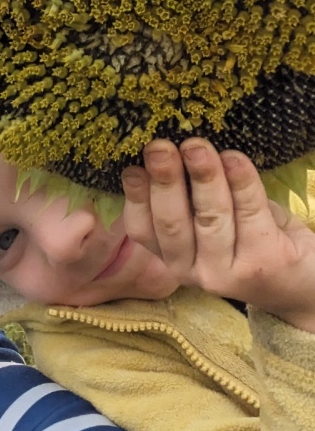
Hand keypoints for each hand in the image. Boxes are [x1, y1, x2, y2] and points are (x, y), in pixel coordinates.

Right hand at [122, 138, 314, 332]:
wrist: (301, 284)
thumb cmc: (249, 242)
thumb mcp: (208, 227)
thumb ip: (187, 200)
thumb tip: (168, 152)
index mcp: (170, 257)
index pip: (142, 230)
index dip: (135, 197)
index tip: (133, 166)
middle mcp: (190, 271)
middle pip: (171, 223)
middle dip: (164, 180)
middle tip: (160, 147)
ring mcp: (226, 272)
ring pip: (210, 217)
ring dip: (203, 176)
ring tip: (196, 146)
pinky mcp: (263, 263)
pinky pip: (249, 212)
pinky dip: (242, 182)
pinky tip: (234, 159)